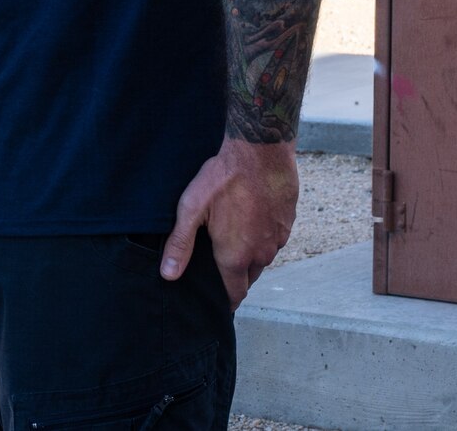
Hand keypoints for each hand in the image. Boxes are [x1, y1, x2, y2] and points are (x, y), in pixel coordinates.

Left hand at [160, 135, 298, 308]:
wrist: (261, 152)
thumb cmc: (223, 180)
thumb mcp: (192, 209)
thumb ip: (180, 244)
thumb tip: (168, 275)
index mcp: (236, 256)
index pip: (234, 293)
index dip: (226, 301)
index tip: (218, 304)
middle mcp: (261, 254)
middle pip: (248, 278)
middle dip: (235, 278)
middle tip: (219, 268)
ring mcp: (277, 239)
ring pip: (262, 259)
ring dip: (250, 257)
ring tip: (233, 242)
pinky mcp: (287, 223)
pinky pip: (273, 240)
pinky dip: (262, 238)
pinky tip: (250, 222)